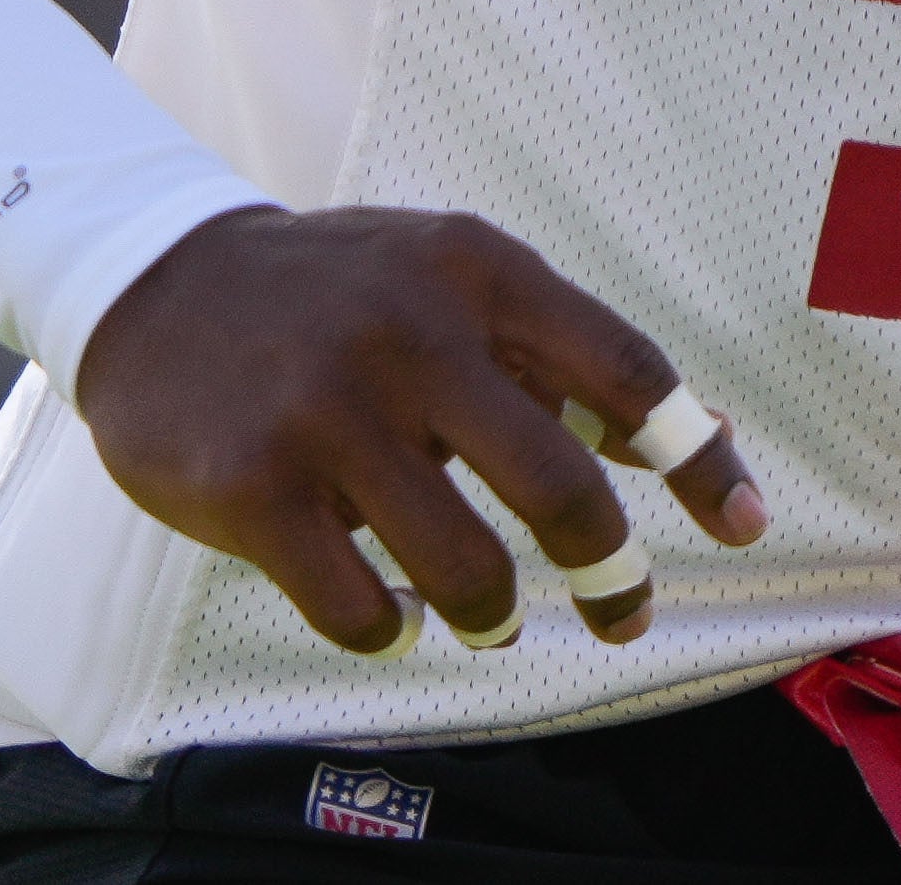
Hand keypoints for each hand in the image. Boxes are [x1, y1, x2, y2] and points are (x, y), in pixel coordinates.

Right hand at [70, 205, 772, 656]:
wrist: (154, 281)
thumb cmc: (341, 296)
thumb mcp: (451, 282)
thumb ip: (564, 359)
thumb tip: (711, 441)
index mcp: (477, 270)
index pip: (626, 372)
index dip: (700, 460)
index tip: (747, 526)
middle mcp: (410, 331)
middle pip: (560, 488)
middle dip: (610, 575)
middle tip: (624, 613)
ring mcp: (328, 411)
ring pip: (467, 569)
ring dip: (494, 616)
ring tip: (487, 620)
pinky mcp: (253, 488)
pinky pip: (361, 608)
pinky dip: (393, 629)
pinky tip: (389, 613)